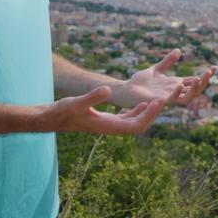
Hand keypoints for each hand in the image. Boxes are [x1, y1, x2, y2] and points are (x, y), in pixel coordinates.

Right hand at [47, 86, 165, 134]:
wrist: (51, 119)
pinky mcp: (106, 120)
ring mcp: (109, 125)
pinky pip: (127, 118)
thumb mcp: (77, 102)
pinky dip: (137, 111)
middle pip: (140, 124)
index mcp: (108, 126)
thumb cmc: (61, 112)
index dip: (150, 114)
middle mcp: (112, 128)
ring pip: (135, 122)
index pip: (136, 125)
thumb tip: (107, 89)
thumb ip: (92, 97)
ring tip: (160, 100)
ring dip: (148, 113)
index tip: (159, 102)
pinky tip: (143, 103)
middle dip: (154, 113)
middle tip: (166, 98)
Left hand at [110, 49, 216, 108]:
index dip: (205, 75)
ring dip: (195, 89)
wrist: (125, 90)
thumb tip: (179, 51)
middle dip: (204, 81)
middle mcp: (174, 92)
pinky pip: (172, 100)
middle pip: (195, 90)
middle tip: (209, 72)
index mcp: (175, 84)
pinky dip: (177, 92)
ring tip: (200, 78)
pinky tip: (180, 83)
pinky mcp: (160, 102)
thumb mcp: (156, 69)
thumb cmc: (139, 82)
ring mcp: (168, 98)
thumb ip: (167, 62)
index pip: (194, 81)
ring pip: (188, 97)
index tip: (215, 67)